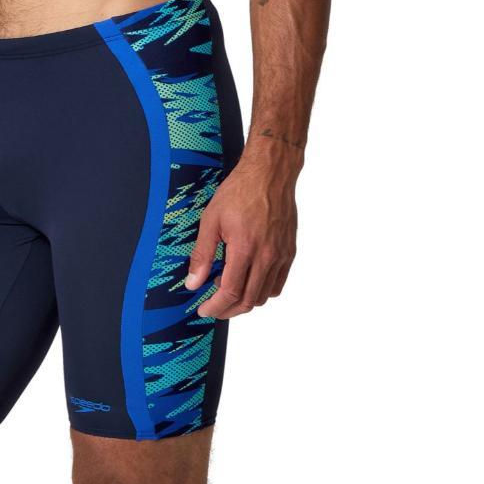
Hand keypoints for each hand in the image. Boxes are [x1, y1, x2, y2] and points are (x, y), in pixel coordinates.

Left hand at [184, 158, 298, 317]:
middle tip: (214, 307)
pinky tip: (248, 278)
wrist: (270, 173)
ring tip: (228, 286)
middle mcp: (267, 256)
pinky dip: (262, 290)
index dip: (215, 306)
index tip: (204, 310)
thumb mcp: (211, 219)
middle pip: (248, 300)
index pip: (230, 292)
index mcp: (245, 248)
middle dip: (228, 310)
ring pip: (264, 295)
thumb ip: (202, 254)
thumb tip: (193, 283)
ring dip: (245, 300)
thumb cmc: (240, 191)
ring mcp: (281, 256)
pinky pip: (277, 284)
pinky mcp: (289, 252)